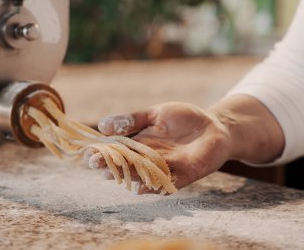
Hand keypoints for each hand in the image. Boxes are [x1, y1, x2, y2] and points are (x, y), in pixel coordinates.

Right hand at [86, 102, 231, 193]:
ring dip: (127, 176)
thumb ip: (132, 120)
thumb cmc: (184, 118)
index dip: (103, 152)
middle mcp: (149, 159)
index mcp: (140, 144)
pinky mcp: (184, 175)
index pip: (117, 150)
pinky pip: (167, 183)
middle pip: (126, 165)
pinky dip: (154, 187)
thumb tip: (102, 125)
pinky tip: (141, 189)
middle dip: (110, 165)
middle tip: (96, 165)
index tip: (89, 152)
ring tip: (112, 176)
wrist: (215, 125)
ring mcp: (165, 168)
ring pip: (143, 175)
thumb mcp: (155, 114)